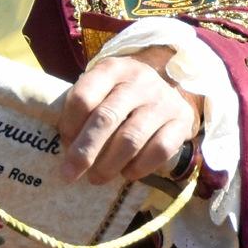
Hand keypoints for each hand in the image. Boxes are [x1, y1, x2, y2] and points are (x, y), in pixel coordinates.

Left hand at [58, 51, 199, 186]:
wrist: (169, 86)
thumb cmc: (123, 94)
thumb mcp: (102, 88)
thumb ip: (83, 109)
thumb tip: (67, 146)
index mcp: (112, 69)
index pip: (84, 97)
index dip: (70, 124)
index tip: (64, 143)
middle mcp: (139, 80)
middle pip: (106, 118)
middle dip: (84, 151)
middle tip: (70, 173)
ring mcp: (163, 100)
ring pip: (131, 138)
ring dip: (109, 165)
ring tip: (96, 178)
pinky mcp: (182, 120)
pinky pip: (160, 150)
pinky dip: (140, 167)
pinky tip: (127, 173)